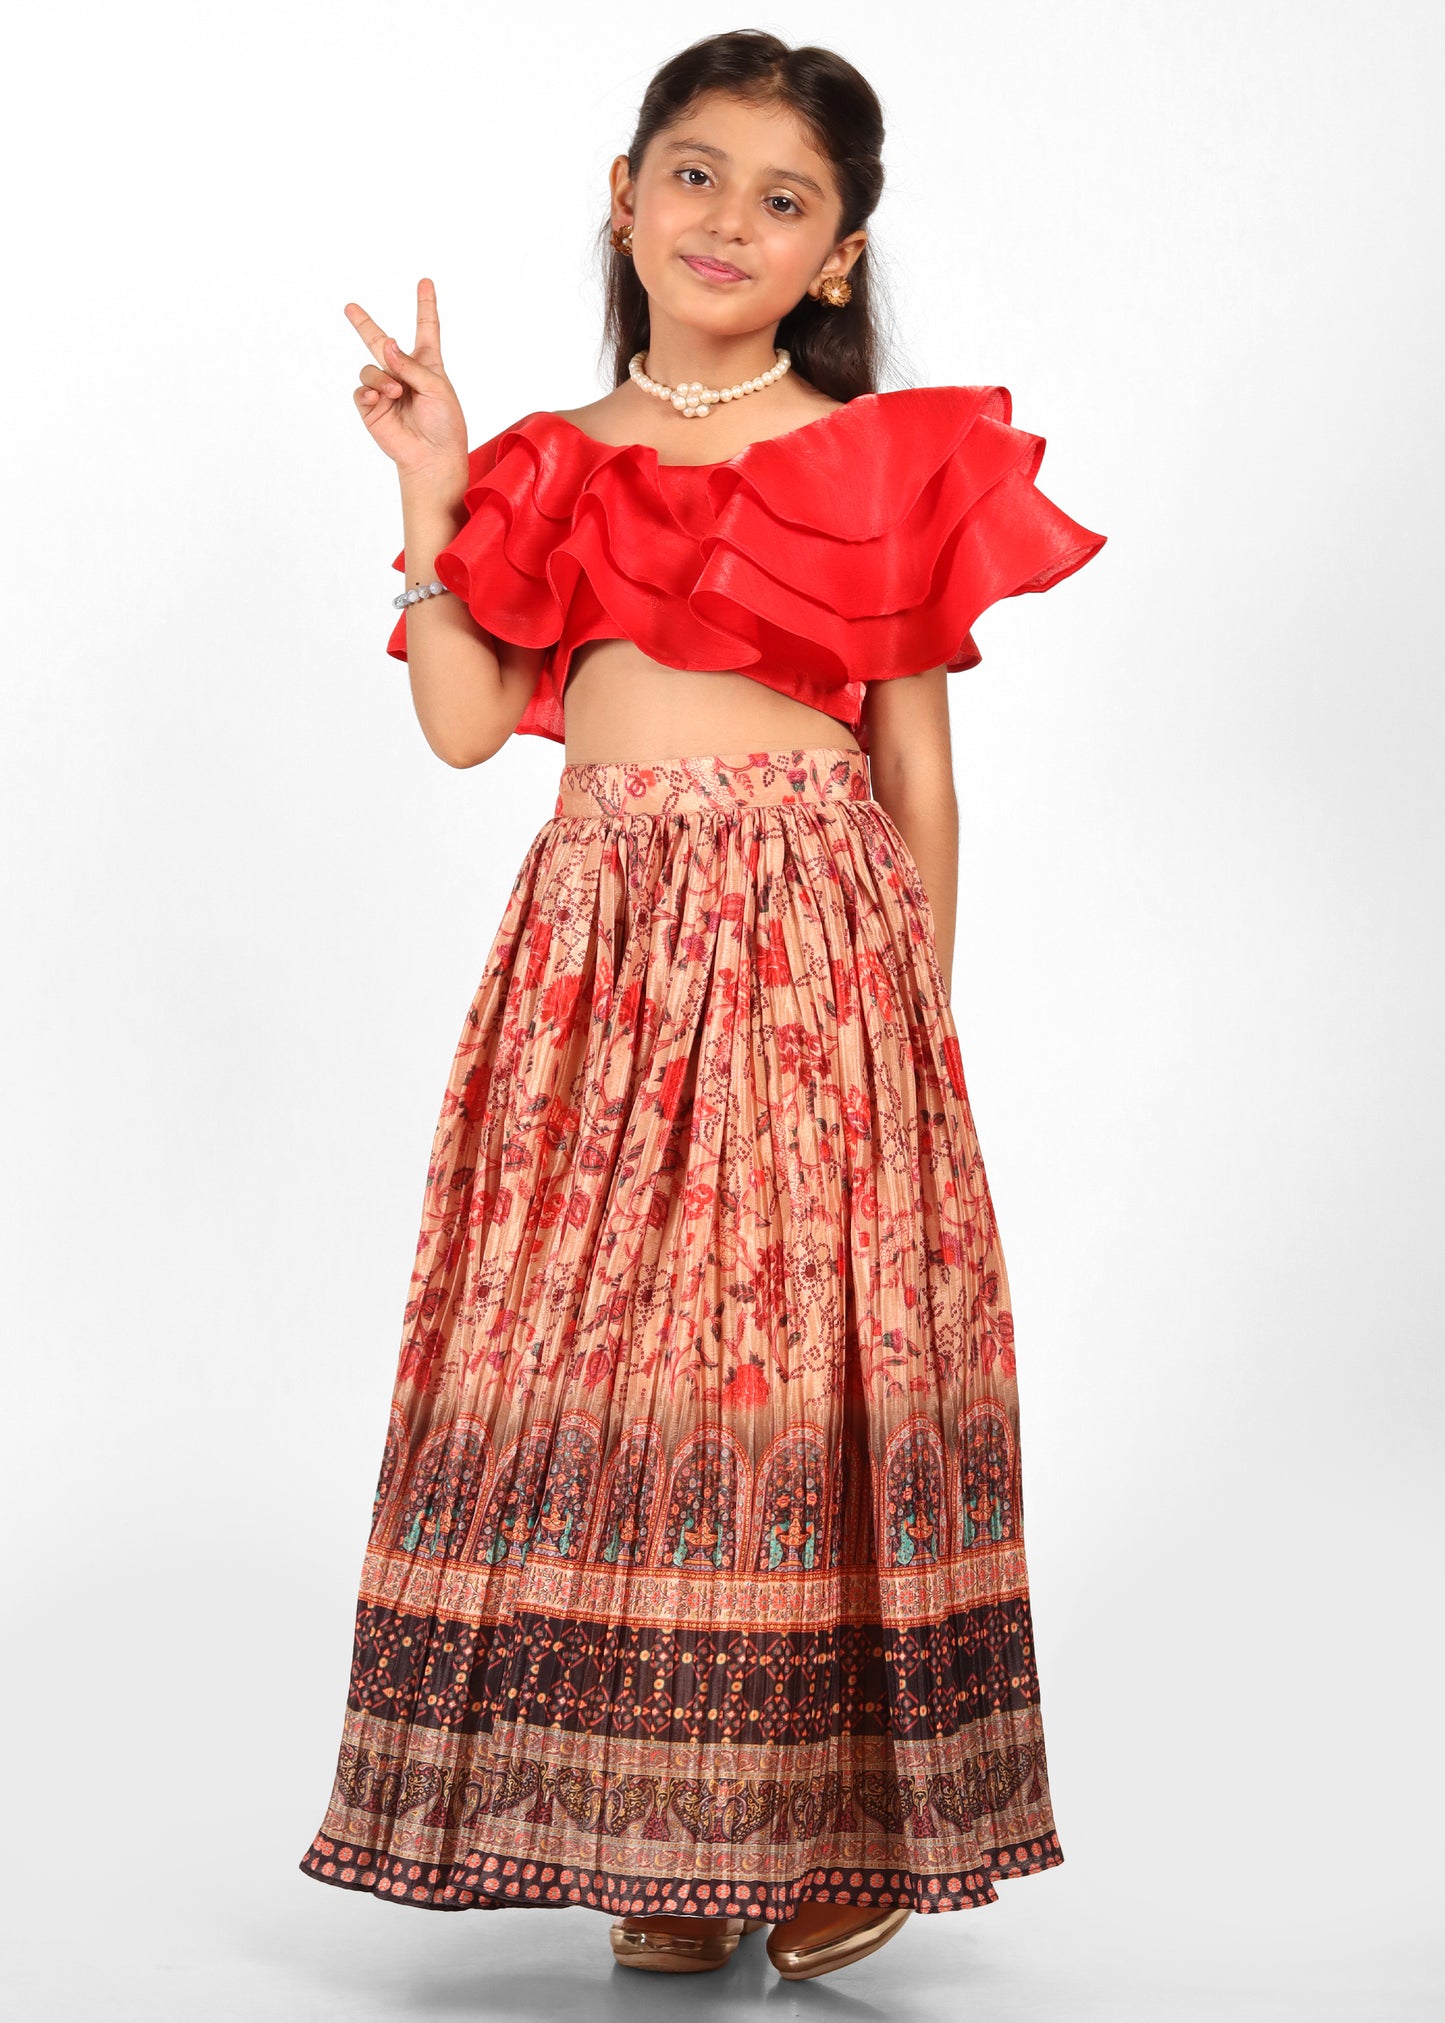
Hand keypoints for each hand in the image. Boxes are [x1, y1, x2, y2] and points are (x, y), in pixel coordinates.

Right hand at [345, 279, 468, 484]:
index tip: (425, 282)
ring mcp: (386, 390)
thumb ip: (411, 364)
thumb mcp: (437, 388)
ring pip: (370, 368)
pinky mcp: (372, 408)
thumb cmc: (445, 425)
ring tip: (396, 394)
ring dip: (382, 378)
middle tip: (349, 306)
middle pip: (379, 342)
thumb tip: (386, 343)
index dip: (425, 305)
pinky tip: (382, 401)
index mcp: (427, 366)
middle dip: (363, 324)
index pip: (426, 329)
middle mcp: (403, 374)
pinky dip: (370, 392)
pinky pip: (362, 390)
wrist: (433, 458)